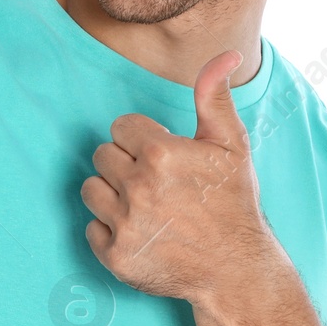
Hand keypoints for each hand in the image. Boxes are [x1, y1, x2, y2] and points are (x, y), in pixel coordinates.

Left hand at [80, 48, 280, 305]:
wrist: (236, 270)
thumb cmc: (233, 203)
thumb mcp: (232, 146)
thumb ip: (215, 97)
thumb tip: (226, 55)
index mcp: (160, 153)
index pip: (120, 127)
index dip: (143, 141)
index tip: (164, 158)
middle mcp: (137, 187)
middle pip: (102, 156)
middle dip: (125, 165)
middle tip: (157, 183)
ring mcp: (124, 224)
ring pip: (90, 189)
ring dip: (111, 195)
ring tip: (144, 205)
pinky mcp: (116, 256)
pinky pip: (91, 228)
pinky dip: (109, 231)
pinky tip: (140, 232)